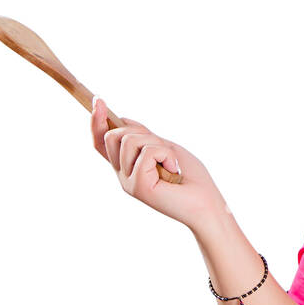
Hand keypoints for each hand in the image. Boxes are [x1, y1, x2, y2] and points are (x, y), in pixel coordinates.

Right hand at [90, 96, 227, 232]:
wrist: (208, 204)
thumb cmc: (191, 177)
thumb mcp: (165, 148)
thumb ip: (144, 137)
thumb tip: (122, 119)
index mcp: (127, 167)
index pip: (101, 144)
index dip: (96, 122)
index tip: (98, 100)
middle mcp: (123, 176)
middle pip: (114, 136)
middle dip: (140, 131)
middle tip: (163, 150)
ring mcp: (128, 182)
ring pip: (130, 140)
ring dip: (158, 144)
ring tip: (170, 163)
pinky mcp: (138, 187)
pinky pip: (148, 152)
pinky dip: (166, 155)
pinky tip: (173, 170)